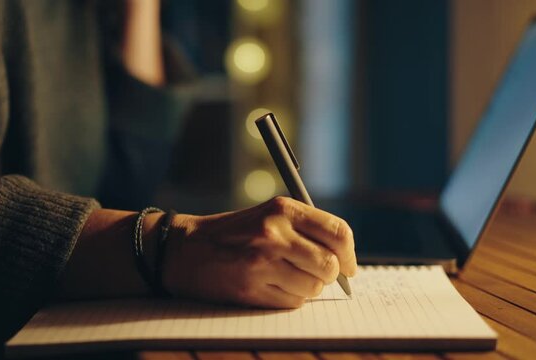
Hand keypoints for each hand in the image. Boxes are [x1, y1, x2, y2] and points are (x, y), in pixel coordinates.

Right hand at [164, 197, 356, 308]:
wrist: (186, 249)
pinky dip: (290, 298)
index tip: (349, 266)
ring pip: (313, 287)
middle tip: (317, 275)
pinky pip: (293, 302)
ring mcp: (262, 262)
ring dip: (307, 288)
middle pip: (329, 265)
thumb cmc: (233, 233)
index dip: (350, 254)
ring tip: (285, 277)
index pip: (338, 232)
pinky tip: (270, 286)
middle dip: (329, 275)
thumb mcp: (269, 215)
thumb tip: (344, 259)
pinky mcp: (252, 288)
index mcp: (283, 209)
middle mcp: (274, 233)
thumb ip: (305, 229)